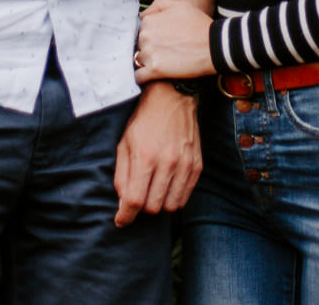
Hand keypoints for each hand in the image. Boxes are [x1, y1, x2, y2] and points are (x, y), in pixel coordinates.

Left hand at [114, 82, 200, 226]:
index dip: (126, 216)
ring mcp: (185, 165)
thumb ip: (122, 175)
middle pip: (153, 207)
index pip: (135, 201)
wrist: (172, 98)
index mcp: (145, 157)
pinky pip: (186, 196)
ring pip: (171, 206)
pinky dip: (174, 197)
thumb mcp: (124, 144)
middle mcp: (167, 163)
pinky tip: (167, 186)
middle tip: (138, 198)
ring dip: (159, 205)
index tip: (121, 220)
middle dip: (141, 208)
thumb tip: (122, 203)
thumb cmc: (144, 121)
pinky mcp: (196, 166)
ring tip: (153, 192)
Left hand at [135, 0, 215, 82]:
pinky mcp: (155, 70)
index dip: (153, 37)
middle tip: (167, 52)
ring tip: (165, 63)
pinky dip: (144, 77)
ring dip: (148, 63)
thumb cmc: (199, 25)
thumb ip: (159, 5)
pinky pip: (139, 76)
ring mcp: (149, 53)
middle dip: (150, 49)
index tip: (164, 41)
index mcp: (149, 21)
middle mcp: (145, 36)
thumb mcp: (181, 5)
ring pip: (139, 60)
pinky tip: (155, 75)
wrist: (214, 46)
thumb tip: (143, 16)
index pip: (142, 31)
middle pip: (140, 46)